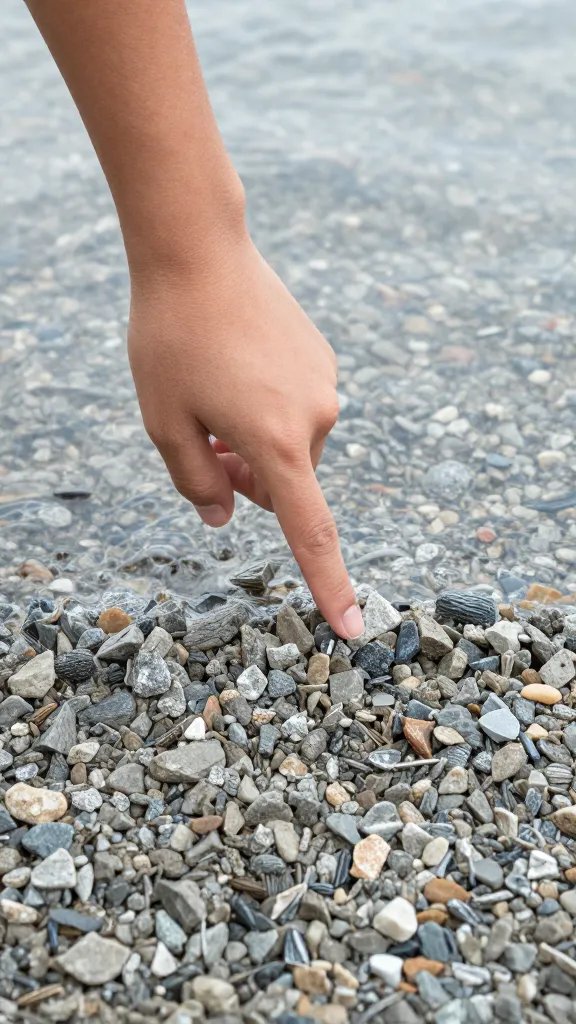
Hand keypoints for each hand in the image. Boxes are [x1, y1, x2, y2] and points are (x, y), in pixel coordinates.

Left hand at [128, 238, 362, 638]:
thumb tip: (225, 517)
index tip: (351, 627)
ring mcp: (324, 386)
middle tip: (206, 437)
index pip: (309, 532)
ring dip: (259, 441)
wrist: (199, 250)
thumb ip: (195, 482)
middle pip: (285, 483)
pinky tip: (238, 365)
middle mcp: (314, 419)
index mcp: (275, 442)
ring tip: (217, 391)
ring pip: (292, 446)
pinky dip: (270, 408)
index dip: (330, 585)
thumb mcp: (163, 421)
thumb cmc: (171, 338)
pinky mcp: (323, 361)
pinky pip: (299, 408)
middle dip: (249, 479)